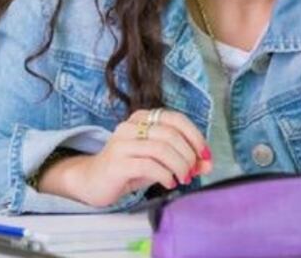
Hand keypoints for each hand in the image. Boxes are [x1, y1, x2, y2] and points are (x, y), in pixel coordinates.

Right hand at [38, 109, 212, 207]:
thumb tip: (209, 163)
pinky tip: (169, 183)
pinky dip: (165, 174)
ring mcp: (122, 142)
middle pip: (171, 134)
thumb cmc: (129, 168)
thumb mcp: (160, 162)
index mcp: (143, 118)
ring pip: (162, 148)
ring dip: (179, 165)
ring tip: (183, 178)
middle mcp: (131, 125)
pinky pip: (149, 165)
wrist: (92, 182)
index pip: (177, 119)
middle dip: (189, 154)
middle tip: (193, 171)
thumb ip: (184, 159)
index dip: (195, 136)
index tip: (206, 154)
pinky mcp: (117, 162)